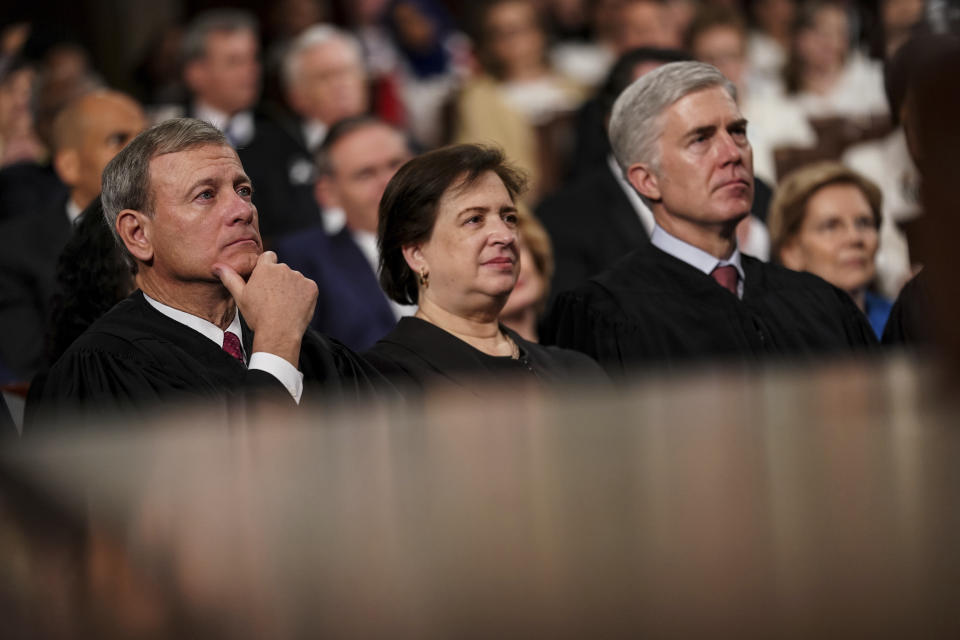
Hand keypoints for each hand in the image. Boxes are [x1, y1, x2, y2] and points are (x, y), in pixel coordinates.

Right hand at [214, 251, 317, 365]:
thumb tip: (217, 266)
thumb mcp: (240, 296)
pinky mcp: (312, 287)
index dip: (266, 268)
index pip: (268, 257)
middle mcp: (284, 268)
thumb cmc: (257, 316)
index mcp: (266, 268)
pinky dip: (303, 295)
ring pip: (295, 279)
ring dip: (291, 288)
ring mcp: (299, 278)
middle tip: (273, 299)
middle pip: (282, 269)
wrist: (278, 332)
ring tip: (284, 305)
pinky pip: (307, 288)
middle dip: (278, 280)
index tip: (265, 281)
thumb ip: (229, 278)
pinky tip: (295, 307)